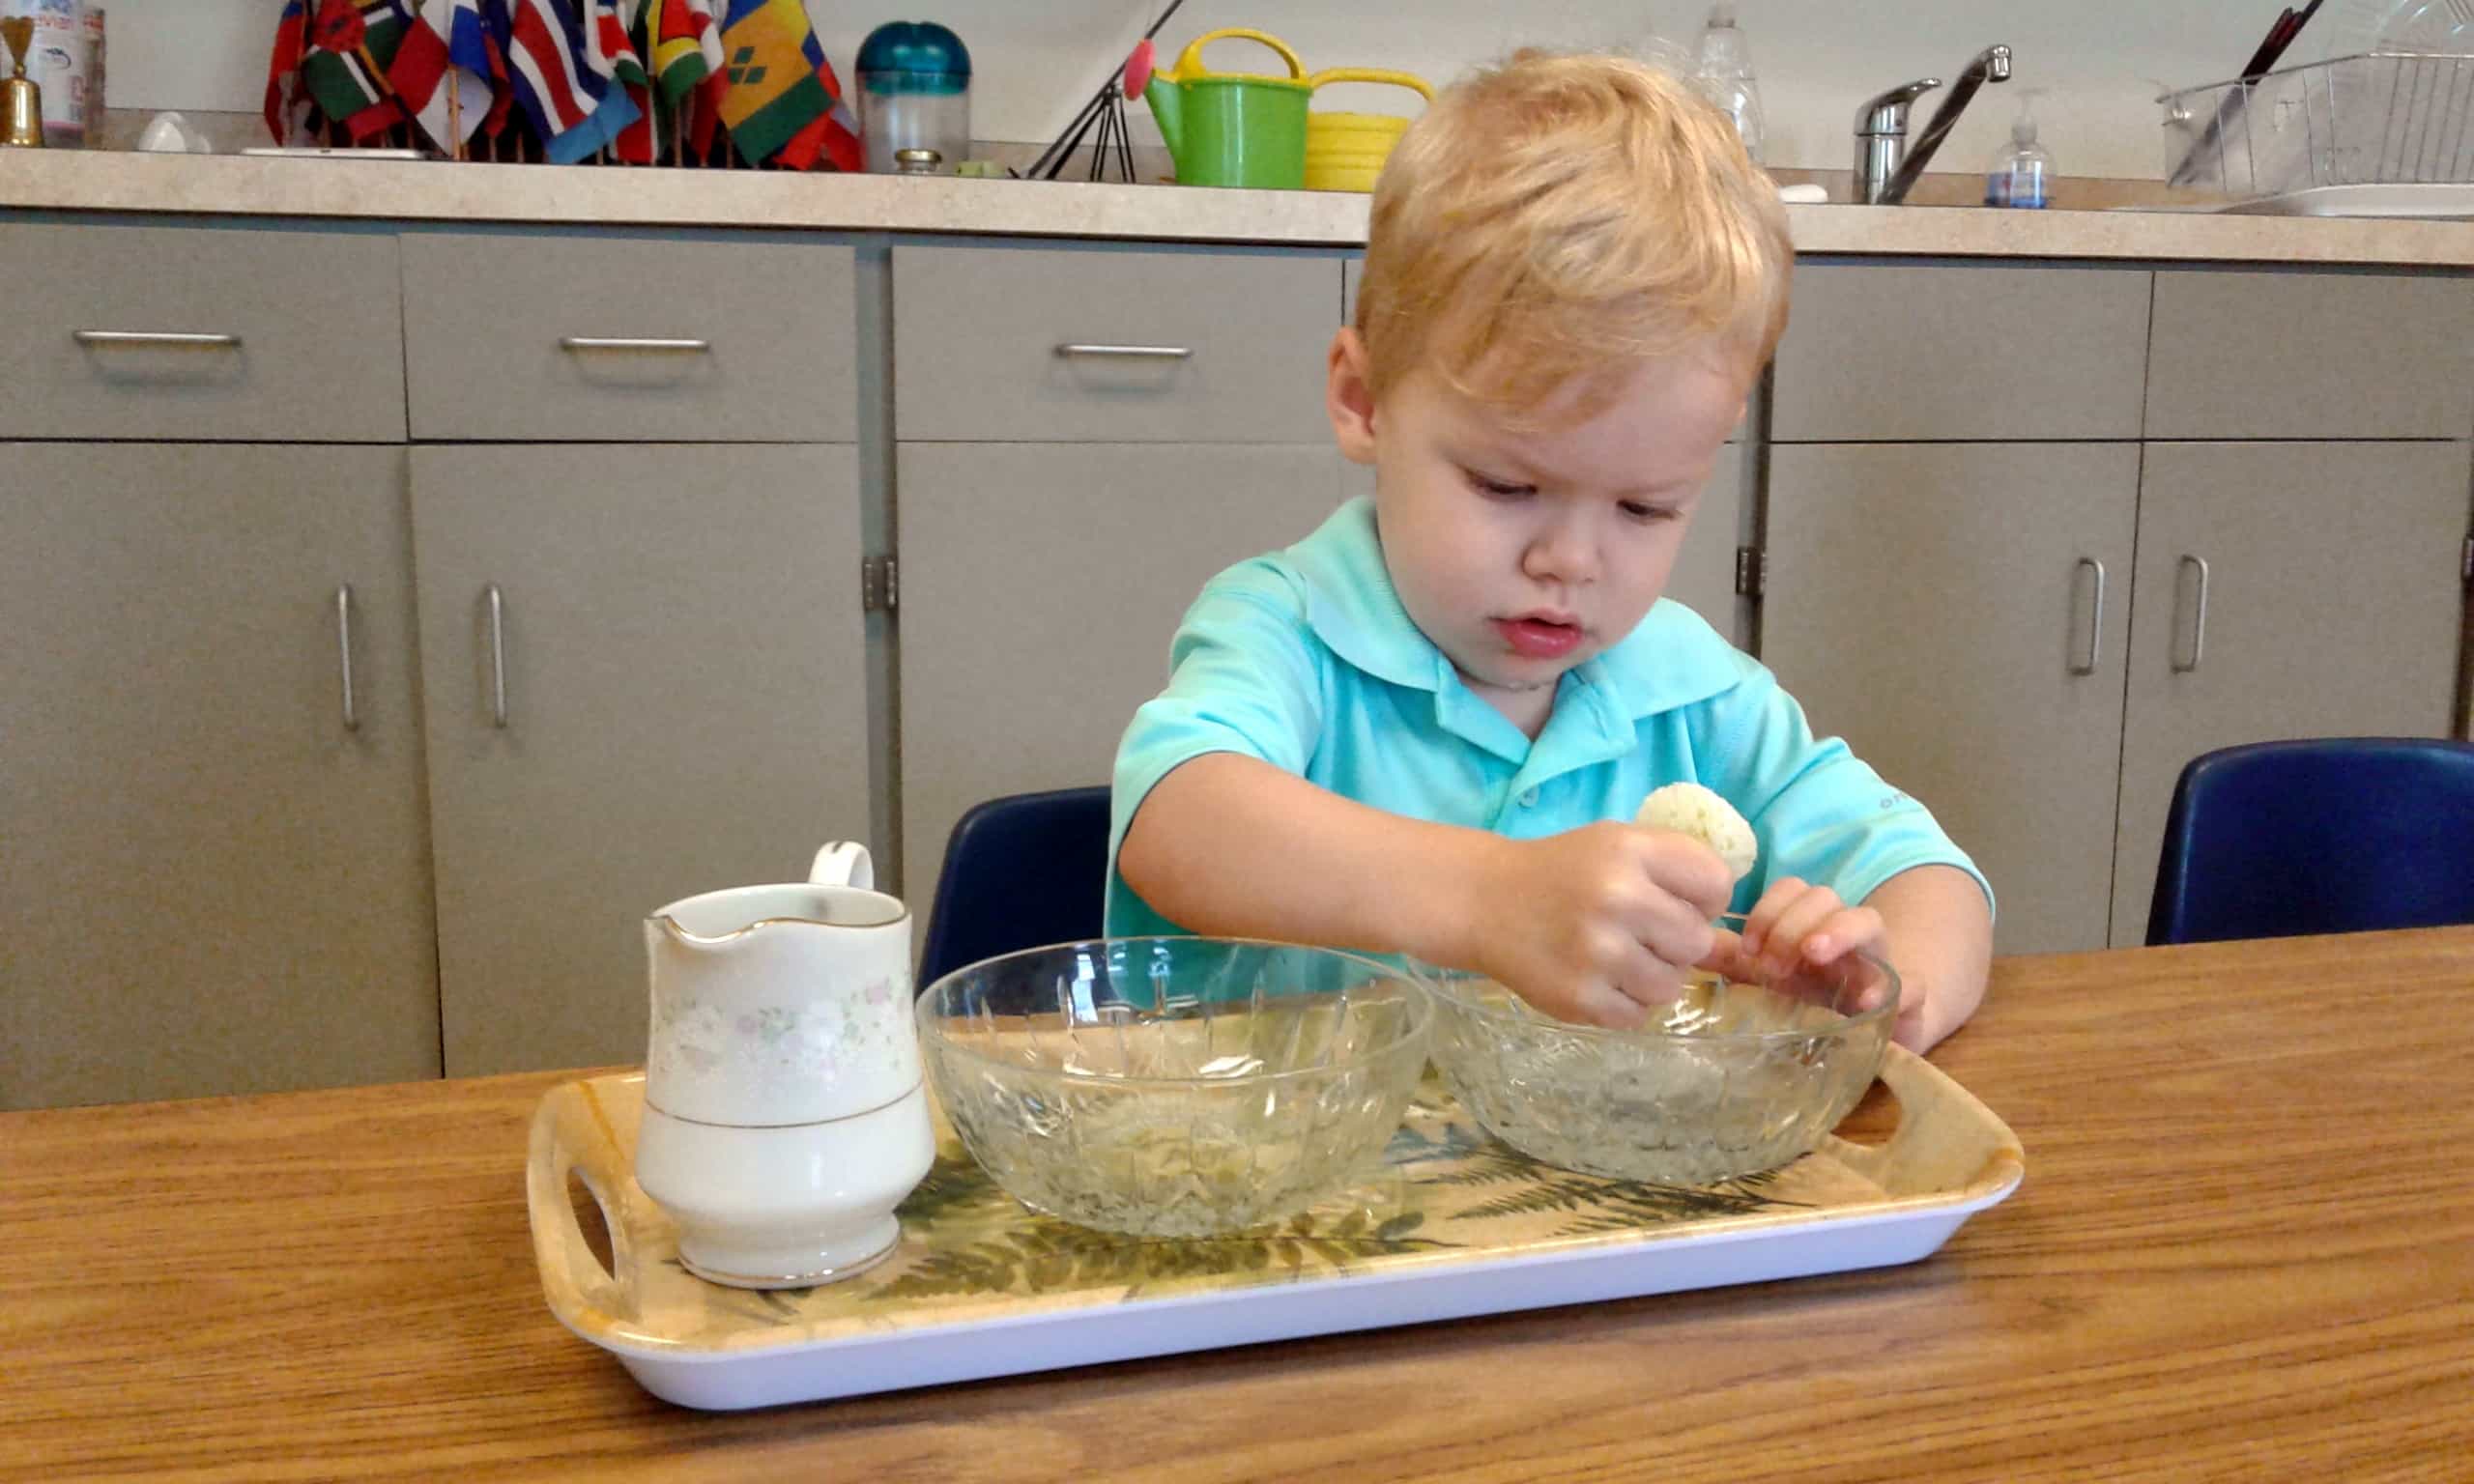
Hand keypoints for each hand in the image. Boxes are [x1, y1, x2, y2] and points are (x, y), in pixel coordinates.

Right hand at [1463, 823, 1735, 1028]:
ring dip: (1652, 977)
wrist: (1484, 901)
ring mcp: (1597, 952)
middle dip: (1676, 942)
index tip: (1677, 902)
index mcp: (1631, 850)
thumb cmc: (1564, 872)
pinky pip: (1638, 1016)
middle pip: (1698, 942)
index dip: (1704, 899)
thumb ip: (1681, 878)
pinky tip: (1595, 978)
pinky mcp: (1579, 998)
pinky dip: (1623, 1003)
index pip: (1716, 885)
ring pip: (1671, 986)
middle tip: (1640, 933)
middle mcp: (1617, 898)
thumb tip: (1743, 942)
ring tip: (1615, 957)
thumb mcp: (1619, 849)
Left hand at [1707, 876, 1902, 1021]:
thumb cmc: (1820, 1001)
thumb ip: (1739, 961)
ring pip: (1868, 920)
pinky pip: (1909, 982)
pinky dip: (1889, 987)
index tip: (1749, 948)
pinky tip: (1865, 1001)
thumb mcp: (1776, 980)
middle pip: (1825, 898)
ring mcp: (1880, 962)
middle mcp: (1847, 936)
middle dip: (1792, 924)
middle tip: (1772, 964)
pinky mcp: (1907, 999)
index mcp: (1813, 927)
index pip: (1793, 889)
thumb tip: (1693, 943)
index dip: (1769, 909)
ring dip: (1836, 931)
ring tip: (1814, 954)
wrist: (1880, 1035)